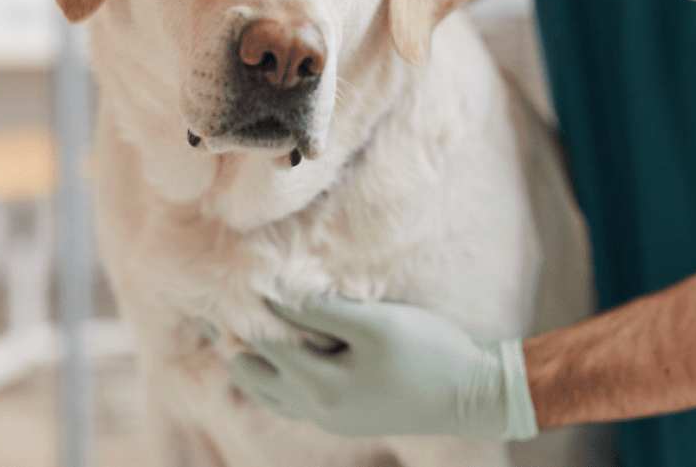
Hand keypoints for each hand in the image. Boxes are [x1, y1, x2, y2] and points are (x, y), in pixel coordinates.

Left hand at [228, 296, 537, 439]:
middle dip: (235, 337)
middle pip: (252, 373)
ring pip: (266, 391)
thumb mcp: (376, 323)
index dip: (243, 308)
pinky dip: (274, 373)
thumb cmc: (430, 352)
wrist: (474, 396)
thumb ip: (323, 310)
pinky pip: (288, 398)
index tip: (228, 277)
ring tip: (240, 321)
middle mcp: (317, 409)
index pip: (263, 342)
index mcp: (322, 386)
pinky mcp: (342, 417)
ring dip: (252, 357)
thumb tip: (273, 293)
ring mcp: (328, 418)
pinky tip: (278, 348)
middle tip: (221, 300)